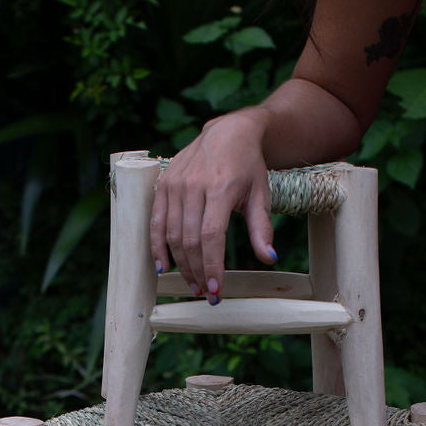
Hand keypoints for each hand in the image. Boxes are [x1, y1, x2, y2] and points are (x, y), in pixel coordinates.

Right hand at [149, 110, 277, 302]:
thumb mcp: (260, 194)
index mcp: (220, 188)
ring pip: (172, 235)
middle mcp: (194, 186)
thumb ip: (261, 228)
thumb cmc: (247, 166)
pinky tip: (163, 267)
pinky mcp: (163, 184)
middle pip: (190, 240)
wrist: (227, 132)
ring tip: (193, 284)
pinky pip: (156, 221)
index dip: (212, 266)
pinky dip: (157, 246)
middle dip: (198, 272)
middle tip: (207, 293)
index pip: (211, 236)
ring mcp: (175, 184)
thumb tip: (269, 258)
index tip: (217, 289)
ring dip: (181, 265)